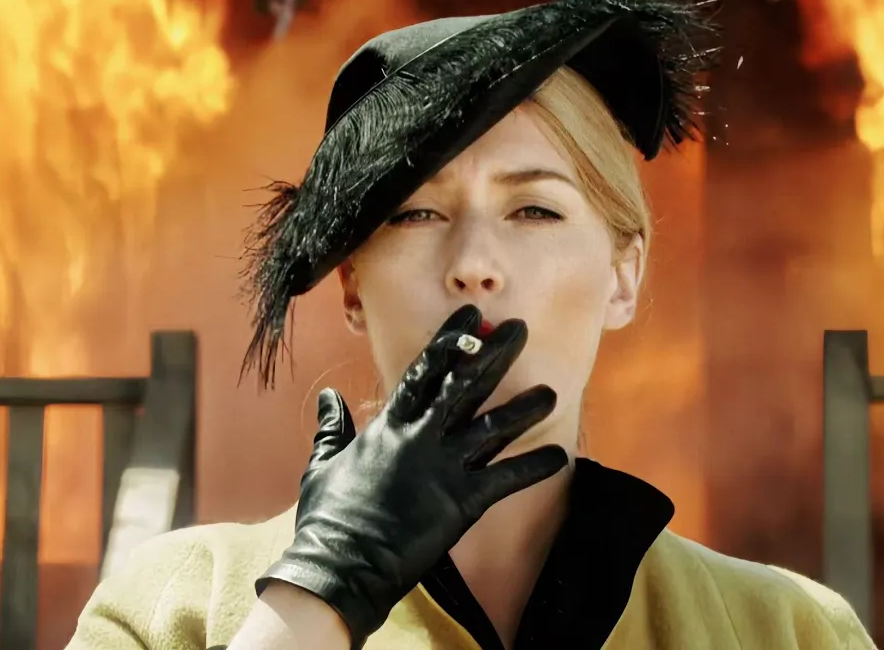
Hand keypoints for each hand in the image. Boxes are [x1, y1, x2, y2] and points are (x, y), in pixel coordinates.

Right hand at [256, 305, 568, 647]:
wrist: (340, 567)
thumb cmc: (327, 519)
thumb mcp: (323, 464)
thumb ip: (333, 427)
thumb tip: (329, 397)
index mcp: (388, 426)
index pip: (423, 371)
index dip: (450, 341)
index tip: (471, 317)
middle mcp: (420, 438)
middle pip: (464, 385)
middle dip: (493, 355)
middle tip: (519, 329)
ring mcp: (442, 469)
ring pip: (491, 428)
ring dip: (523, 409)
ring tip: (552, 392)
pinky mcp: (460, 503)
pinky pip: (504, 479)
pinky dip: (533, 467)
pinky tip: (561, 455)